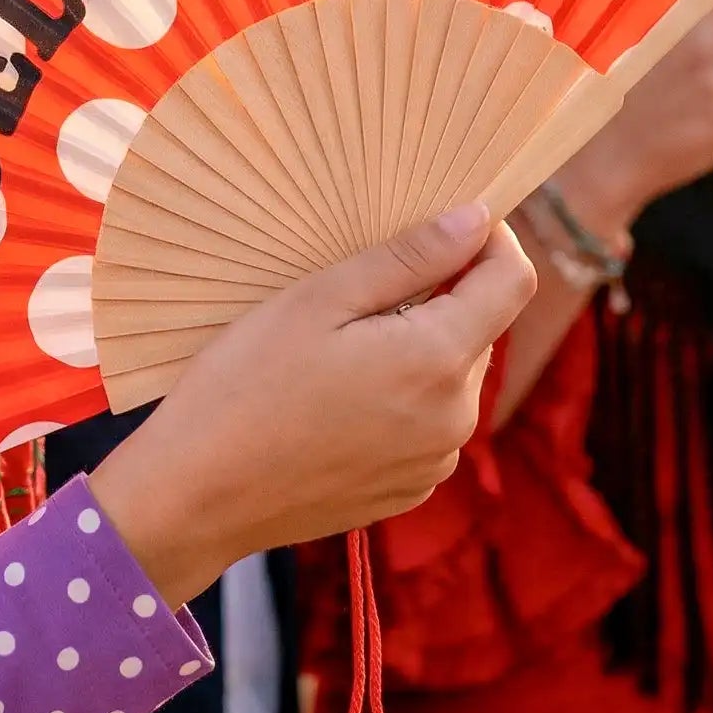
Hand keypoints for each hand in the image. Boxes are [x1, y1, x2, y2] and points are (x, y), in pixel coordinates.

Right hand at [89, 204, 534, 607]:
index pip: (512, 281)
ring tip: (333, 350)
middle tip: (354, 291)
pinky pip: (425, 423)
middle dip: (436, 297)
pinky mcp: (408, 490)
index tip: (447, 221)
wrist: (200, 492)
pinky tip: (333, 399)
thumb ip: (408, 259)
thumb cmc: (245, 382)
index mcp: (437, 360)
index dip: (490, 239)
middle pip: (478, 328)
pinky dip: (398, 397)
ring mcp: (433, 462)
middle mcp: (454, 418)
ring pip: (449, 377)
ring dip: (415, 348)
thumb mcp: (318, 299)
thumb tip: (476, 220)